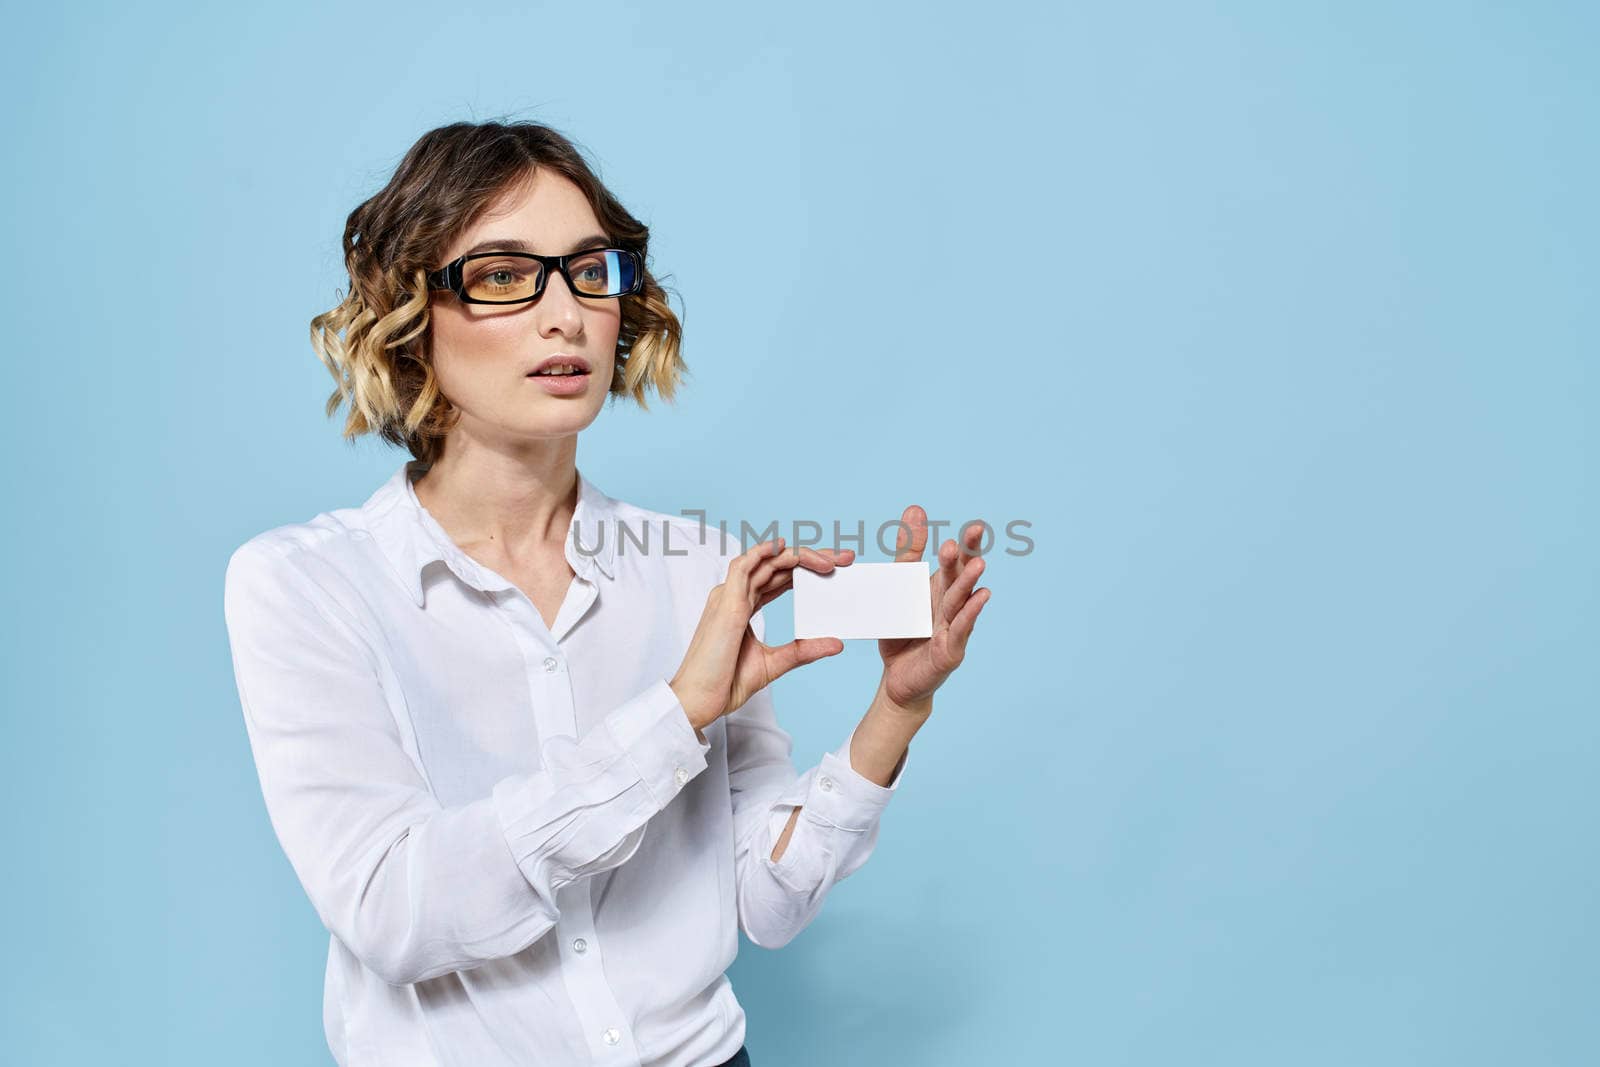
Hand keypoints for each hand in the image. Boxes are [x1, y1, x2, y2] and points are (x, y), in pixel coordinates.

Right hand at [670, 537, 855, 731]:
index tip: (838, 570)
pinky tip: (784, 547)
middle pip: (778, 566)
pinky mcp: (726, 603)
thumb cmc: (725, 683)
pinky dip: (762, 552)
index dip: (807, 570)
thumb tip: (836, 643)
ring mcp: (729, 597)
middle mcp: (735, 596)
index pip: (780, 579)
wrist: (700, 700)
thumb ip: (803, 650)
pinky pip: (742, 566)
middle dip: (813, 558)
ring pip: (766, 561)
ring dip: (798, 555)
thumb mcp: (775, 663)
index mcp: (743, 607)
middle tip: (846, 559)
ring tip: (830, 559)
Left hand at [878, 507, 990, 710]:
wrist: (897, 679)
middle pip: (961, 577)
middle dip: (967, 555)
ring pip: (961, 601)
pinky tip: (981, 598)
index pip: (956, 562)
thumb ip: (908, 553)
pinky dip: (970, 614)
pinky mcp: (951, 650)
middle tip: (974, 532)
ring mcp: (954, 628)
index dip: (966, 544)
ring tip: (978, 563)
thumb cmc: (902, 633)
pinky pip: (961, 629)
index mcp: (940, 590)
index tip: (974, 525)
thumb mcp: (899, 588)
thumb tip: (916, 509)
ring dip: (969, 581)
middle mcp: (952, 606)